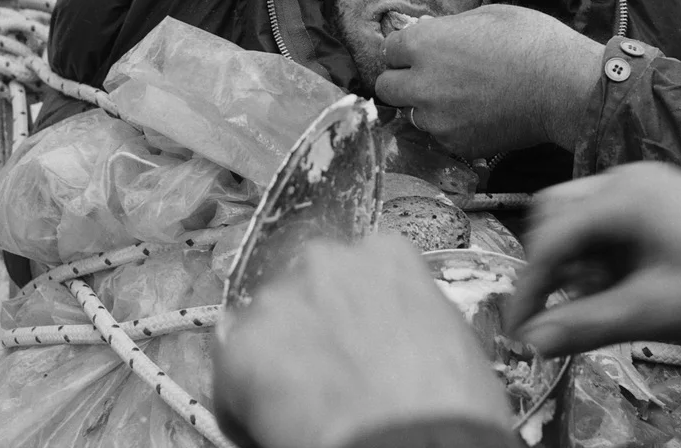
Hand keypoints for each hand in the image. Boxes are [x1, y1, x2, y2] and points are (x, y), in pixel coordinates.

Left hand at [213, 235, 509, 447]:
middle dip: (310, 328)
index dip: (350, 313)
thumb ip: (404, 311)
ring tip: (302, 407)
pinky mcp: (245, 344)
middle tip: (326, 378)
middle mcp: (328, 258)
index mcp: (385, 252)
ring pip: (265, 325)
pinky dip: (244, 400)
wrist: (416, 446)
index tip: (353, 344)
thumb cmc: (448, 406)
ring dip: (277, 359)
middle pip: (304, 289)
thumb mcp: (446, 333)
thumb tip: (383, 330)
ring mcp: (281, 297)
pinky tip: (274, 424)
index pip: (353, 271)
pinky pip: (232, 372)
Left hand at [374, 3, 603, 158]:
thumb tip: (431, 32)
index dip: (405, 50)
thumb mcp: (486, 15)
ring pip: (413, 114)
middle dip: (403, 80)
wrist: (564, 87)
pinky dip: (453, 126)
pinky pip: (441, 135)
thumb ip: (449, 28)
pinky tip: (480, 114)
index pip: (389, 50)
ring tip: (463, 97)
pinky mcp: (456, 144)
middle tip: (430, 77)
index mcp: (424, 44)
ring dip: (428, 106)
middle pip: (387, 87)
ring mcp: (437, 119)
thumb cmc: (531, 41)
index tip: (420, 51)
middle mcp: (421, 83)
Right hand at [506, 162, 680, 355]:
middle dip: (553, 262)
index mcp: (621, 196)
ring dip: (581, 259)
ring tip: (603, 300)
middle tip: (563, 306)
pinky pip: (614, 219)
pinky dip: (607, 252)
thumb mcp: (653, 312)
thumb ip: (584, 324)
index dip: (530, 284)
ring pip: (585, 215)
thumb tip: (531, 341)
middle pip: (559, 212)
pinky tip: (626, 285)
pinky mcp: (664, 198)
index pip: (549, 234)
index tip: (520, 325)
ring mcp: (647, 184)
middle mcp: (627, 179)